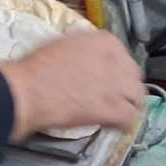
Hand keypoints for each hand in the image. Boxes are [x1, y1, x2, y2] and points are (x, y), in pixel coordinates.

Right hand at [0, 30, 144, 141]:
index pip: (123, 55)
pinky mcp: (114, 110)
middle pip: (133, 76)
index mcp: (104, 41)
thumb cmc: (37, 67)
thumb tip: (87, 60)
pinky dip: (124, 123)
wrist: (28, 90)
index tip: (107, 76)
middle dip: (125, 86)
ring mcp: (117, 86)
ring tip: (119, 111)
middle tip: (114, 94)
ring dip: (129, 104)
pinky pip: (131, 119)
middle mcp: (117, 61)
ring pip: (137, 97)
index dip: (116, 68)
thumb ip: (84, 50)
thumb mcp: (62, 44)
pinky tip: (115, 125)